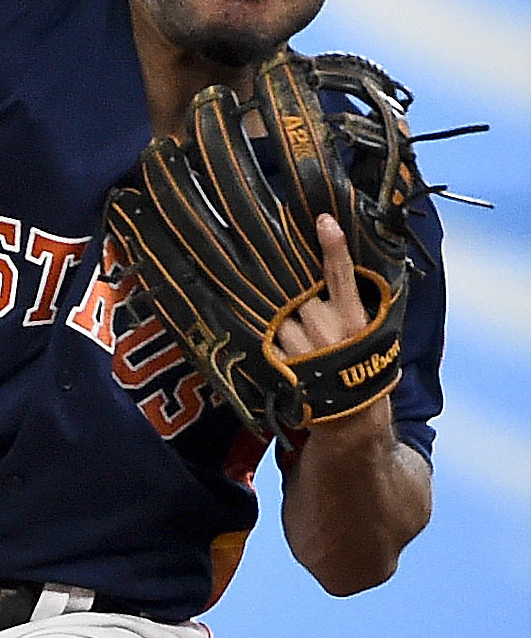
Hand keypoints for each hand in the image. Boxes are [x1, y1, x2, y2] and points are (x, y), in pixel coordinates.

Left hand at [274, 214, 369, 360]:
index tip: (324, 221)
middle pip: (297, 290)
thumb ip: (355, 302)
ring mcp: (300, 346)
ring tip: (286, 324)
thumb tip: (341, 268)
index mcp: (352, 318)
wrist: (352, 416)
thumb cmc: (364, 368)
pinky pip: (264, 336)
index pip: (342, 275)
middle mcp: (325, 328)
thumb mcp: (372, 333)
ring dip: (277, 313)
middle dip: (292, 288)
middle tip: (287, 284)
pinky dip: (265, 333)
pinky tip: (270, 338)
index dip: (333, 247)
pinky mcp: (279, 363)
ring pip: (277, 312)